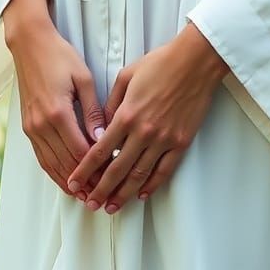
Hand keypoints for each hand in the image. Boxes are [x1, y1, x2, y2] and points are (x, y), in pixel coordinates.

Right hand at [3, 0, 106, 195]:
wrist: (29, 45)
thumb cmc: (60, 57)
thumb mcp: (84, 80)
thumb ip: (94, 112)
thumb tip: (104, 139)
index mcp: (58, 113)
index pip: (81, 152)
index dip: (97, 170)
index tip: (112, 182)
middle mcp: (41, 125)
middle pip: (67, 164)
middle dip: (86, 183)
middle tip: (102, 198)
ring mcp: (31, 128)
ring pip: (52, 166)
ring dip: (69, 184)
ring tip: (87, 198)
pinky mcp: (27, 128)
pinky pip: (42, 158)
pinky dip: (55, 173)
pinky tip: (67, 182)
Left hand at [66, 21, 229, 211]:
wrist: (195, 62)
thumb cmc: (160, 64)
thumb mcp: (125, 77)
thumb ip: (111, 105)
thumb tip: (102, 127)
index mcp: (126, 115)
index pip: (99, 151)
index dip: (85, 170)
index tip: (74, 183)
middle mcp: (143, 132)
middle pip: (117, 170)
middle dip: (101, 190)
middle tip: (90, 205)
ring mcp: (164, 139)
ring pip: (140, 175)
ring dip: (124, 194)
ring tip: (112, 207)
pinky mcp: (181, 142)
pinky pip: (165, 170)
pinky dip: (153, 185)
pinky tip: (142, 194)